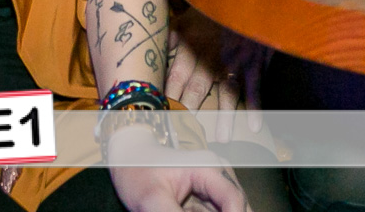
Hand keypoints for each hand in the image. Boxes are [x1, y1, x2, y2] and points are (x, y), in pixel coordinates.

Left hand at [108, 128, 246, 211]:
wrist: (128, 158)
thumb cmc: (137, 170)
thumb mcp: (150, 199)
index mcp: (208, 168)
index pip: (233, 200)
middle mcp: (217, 175)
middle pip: (236, 206)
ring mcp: (213, 187)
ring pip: (228, 209)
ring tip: (186, 211)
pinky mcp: (205, 198)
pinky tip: (183, 211)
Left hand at [165, 10, 266, 135]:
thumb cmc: (214, 5)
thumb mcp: (187, 15)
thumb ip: (170, 34)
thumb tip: (150, 48)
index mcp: (192, 46)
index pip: (176, 77)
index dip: (167, 98)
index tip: (159, 116)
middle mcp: (211, 56)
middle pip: (198, 89)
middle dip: (190, 112)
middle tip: (184, 136)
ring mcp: (234, 60)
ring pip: (227, 93)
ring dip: (224, 117)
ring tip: (222, 139)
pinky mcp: (254, 60)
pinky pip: (254, 86)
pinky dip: (254, 106)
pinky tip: (253, 126)